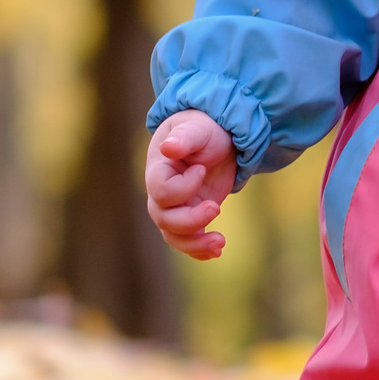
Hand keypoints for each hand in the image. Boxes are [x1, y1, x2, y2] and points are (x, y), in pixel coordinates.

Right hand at [146, 110, 237, 260]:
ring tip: (220, 243)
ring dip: (195, 244)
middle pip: (164, 219)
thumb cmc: (203, 128)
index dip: (183, 187)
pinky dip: (200, 250)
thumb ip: (184, 138)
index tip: (202, 169)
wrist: (217, 137)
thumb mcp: (197, 129)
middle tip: (217, 208)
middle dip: (190, 221)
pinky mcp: (191, 216)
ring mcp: (176, 207)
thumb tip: (168, 147)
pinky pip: (187, 240)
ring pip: (174, 235)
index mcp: (158, 170)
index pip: (161, 191)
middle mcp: (162, 193)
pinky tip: (217, 251)